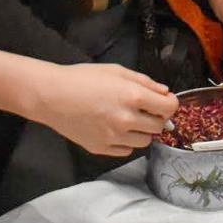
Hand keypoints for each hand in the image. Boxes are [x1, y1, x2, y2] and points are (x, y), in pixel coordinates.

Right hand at [27, 62, 177, 156]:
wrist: (52, 96)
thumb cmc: (83, 78)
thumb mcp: (117, 71)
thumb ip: (144, 81)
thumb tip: (164, 92)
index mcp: (133, 97)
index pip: (169, 108)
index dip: (170, 103)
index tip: (163, 101)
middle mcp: (127, 120)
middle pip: (159, 127)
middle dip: (157, 117)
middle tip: (145, 109)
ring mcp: (114, 137)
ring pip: (145, 141)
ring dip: (143, 131)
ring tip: (128, 120)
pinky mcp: (101, 149)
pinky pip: (127, 151)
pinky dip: (126, 141)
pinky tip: (115, 129)